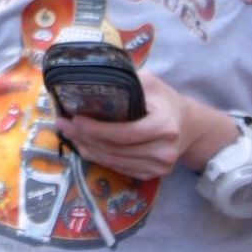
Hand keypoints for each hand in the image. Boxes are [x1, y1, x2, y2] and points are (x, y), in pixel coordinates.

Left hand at [55, 71, 209, 180]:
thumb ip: (128, 80)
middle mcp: (164, 151)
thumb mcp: (151, 83)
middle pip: (116, 150)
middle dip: (85, 138)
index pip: (125, 133)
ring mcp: (159, 168)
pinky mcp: (151, 175)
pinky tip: (85, 145)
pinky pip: (119, 169)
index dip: (97, 129)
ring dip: (88, 149)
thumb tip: (94, 75)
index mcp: (164, 126)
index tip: (75, 119)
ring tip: (68, 134)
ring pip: (114, 162)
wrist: (189, 126)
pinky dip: (99, 158)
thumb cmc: (165, 100)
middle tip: (62, 125)